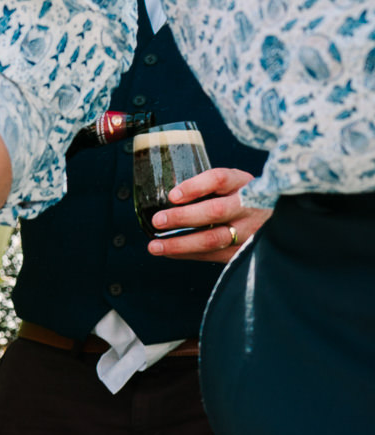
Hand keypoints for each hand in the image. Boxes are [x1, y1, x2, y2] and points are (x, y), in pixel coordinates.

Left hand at [147, 168, 268, 262]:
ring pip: (212, 239)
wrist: (281, 220)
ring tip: (154, 246)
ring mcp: (249, 231)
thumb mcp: (236, 185)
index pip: (220, 179)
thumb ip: (210, 188)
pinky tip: (168, 252)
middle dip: (182, 217)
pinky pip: (211, 255)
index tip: (172, 195)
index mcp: (244, 183)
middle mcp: (249, 206)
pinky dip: (186, 254)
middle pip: (214, 211)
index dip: (195, 186)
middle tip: (158, 220)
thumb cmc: (247, 200)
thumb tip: (169, 197)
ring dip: (179, 243)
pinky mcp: (244, 251)